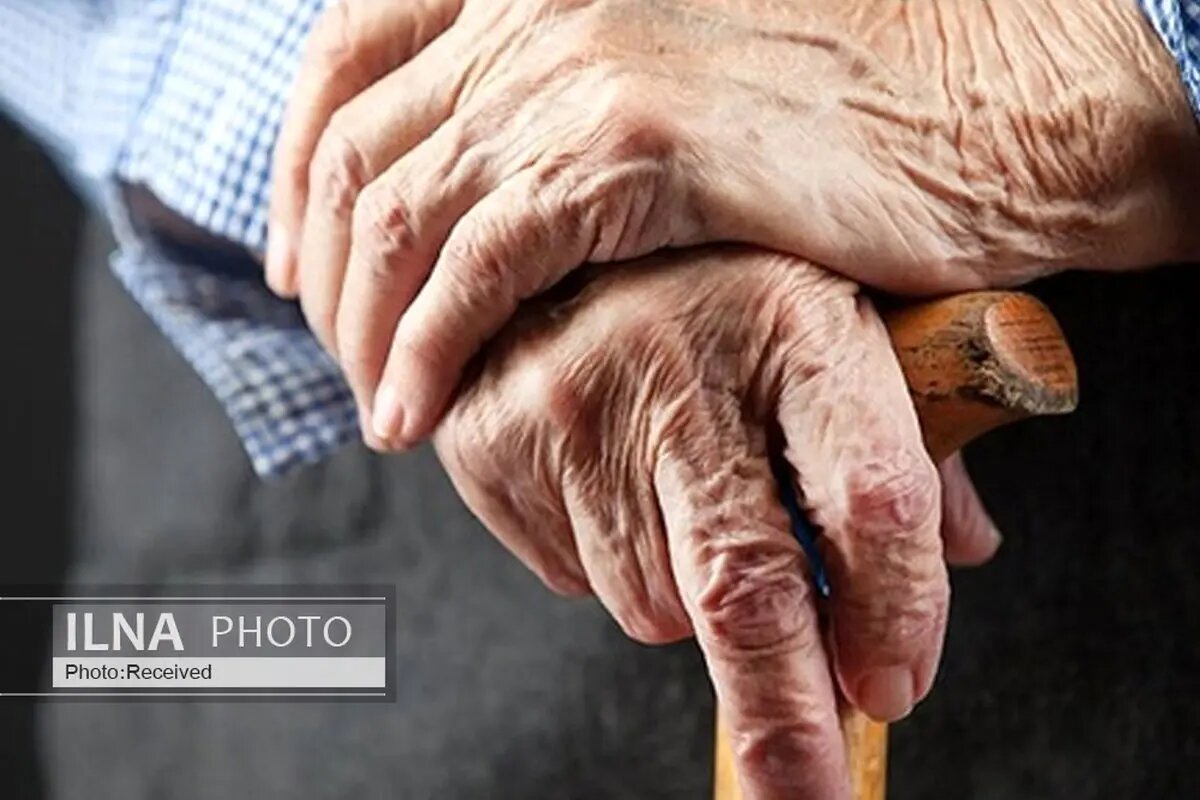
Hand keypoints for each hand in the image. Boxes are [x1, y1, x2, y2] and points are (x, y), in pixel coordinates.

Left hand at [268, 0, 1198, 451]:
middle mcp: (543, 3)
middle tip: (339, 355)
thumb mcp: (670, 78)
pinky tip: (419, 413)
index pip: (351, 52)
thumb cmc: (842, 103)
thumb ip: (558, 108)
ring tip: (380, 407)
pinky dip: (430, 347)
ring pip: (403, 213)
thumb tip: (474, 185)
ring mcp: (585, 69)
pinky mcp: (639, 151)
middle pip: (361, 145)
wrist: (988, 101)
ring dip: (368, 326)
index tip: (298, 258)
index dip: (299, 165)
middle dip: (327, 268)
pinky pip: (481, 265)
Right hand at [434, 246, 997, 799]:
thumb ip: (908, 429)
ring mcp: (570, 402)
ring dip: (691, 593)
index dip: (896, 612)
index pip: (870, 493)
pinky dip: (612, 561)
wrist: (549, 217)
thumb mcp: (836, 315)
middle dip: (785, 718)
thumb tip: (963, 551)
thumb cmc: (722, 272)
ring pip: (654, 601)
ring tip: (687, 496)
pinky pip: (575, 577)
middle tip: (812, 788)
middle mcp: (676, 354)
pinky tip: (616, 477)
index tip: (894, 685)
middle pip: (745, 587)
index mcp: (793, 316)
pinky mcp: (491, 441)